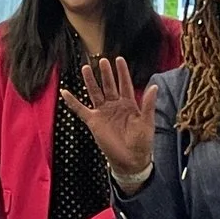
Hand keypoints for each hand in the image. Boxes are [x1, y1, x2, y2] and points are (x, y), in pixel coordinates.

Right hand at [63, 56, 158, 177]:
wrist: (130, 159)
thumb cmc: (141, 142)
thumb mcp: (147, 122)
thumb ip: (148, 104)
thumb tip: (154, 86)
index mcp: (129, 104)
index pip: (125, 84)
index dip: (122, 72)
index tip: (119, 59)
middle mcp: (115, 105)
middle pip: (108, 85)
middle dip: (105, 73)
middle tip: (102, 61)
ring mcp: (103, 112)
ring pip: (95, 93)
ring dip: (90, 81)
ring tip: (85, 68)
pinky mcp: (93, 121)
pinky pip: (80, 109)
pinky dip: (72, 101)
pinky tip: (65, 92)